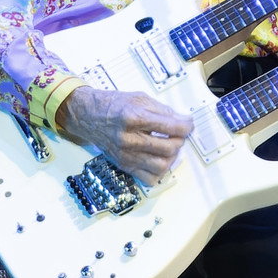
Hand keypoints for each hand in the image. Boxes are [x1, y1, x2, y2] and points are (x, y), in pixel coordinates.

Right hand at [56, 86, 193, 185]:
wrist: (89, 115)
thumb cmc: (113, 105)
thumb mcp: (140, 98)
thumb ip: (163, 111)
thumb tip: (183, 121)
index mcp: (134, 117)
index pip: (171, 126)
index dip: (186, 125)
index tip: (188, 123)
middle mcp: (129, 138)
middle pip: (169, 147)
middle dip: (180, 140)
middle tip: (179, 133)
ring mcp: (126, 155)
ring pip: (161, 165)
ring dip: (172, 156)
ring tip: (169, 145)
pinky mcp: (124, 165)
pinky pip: (149, 178)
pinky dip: (159, 171)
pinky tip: (158, 158)